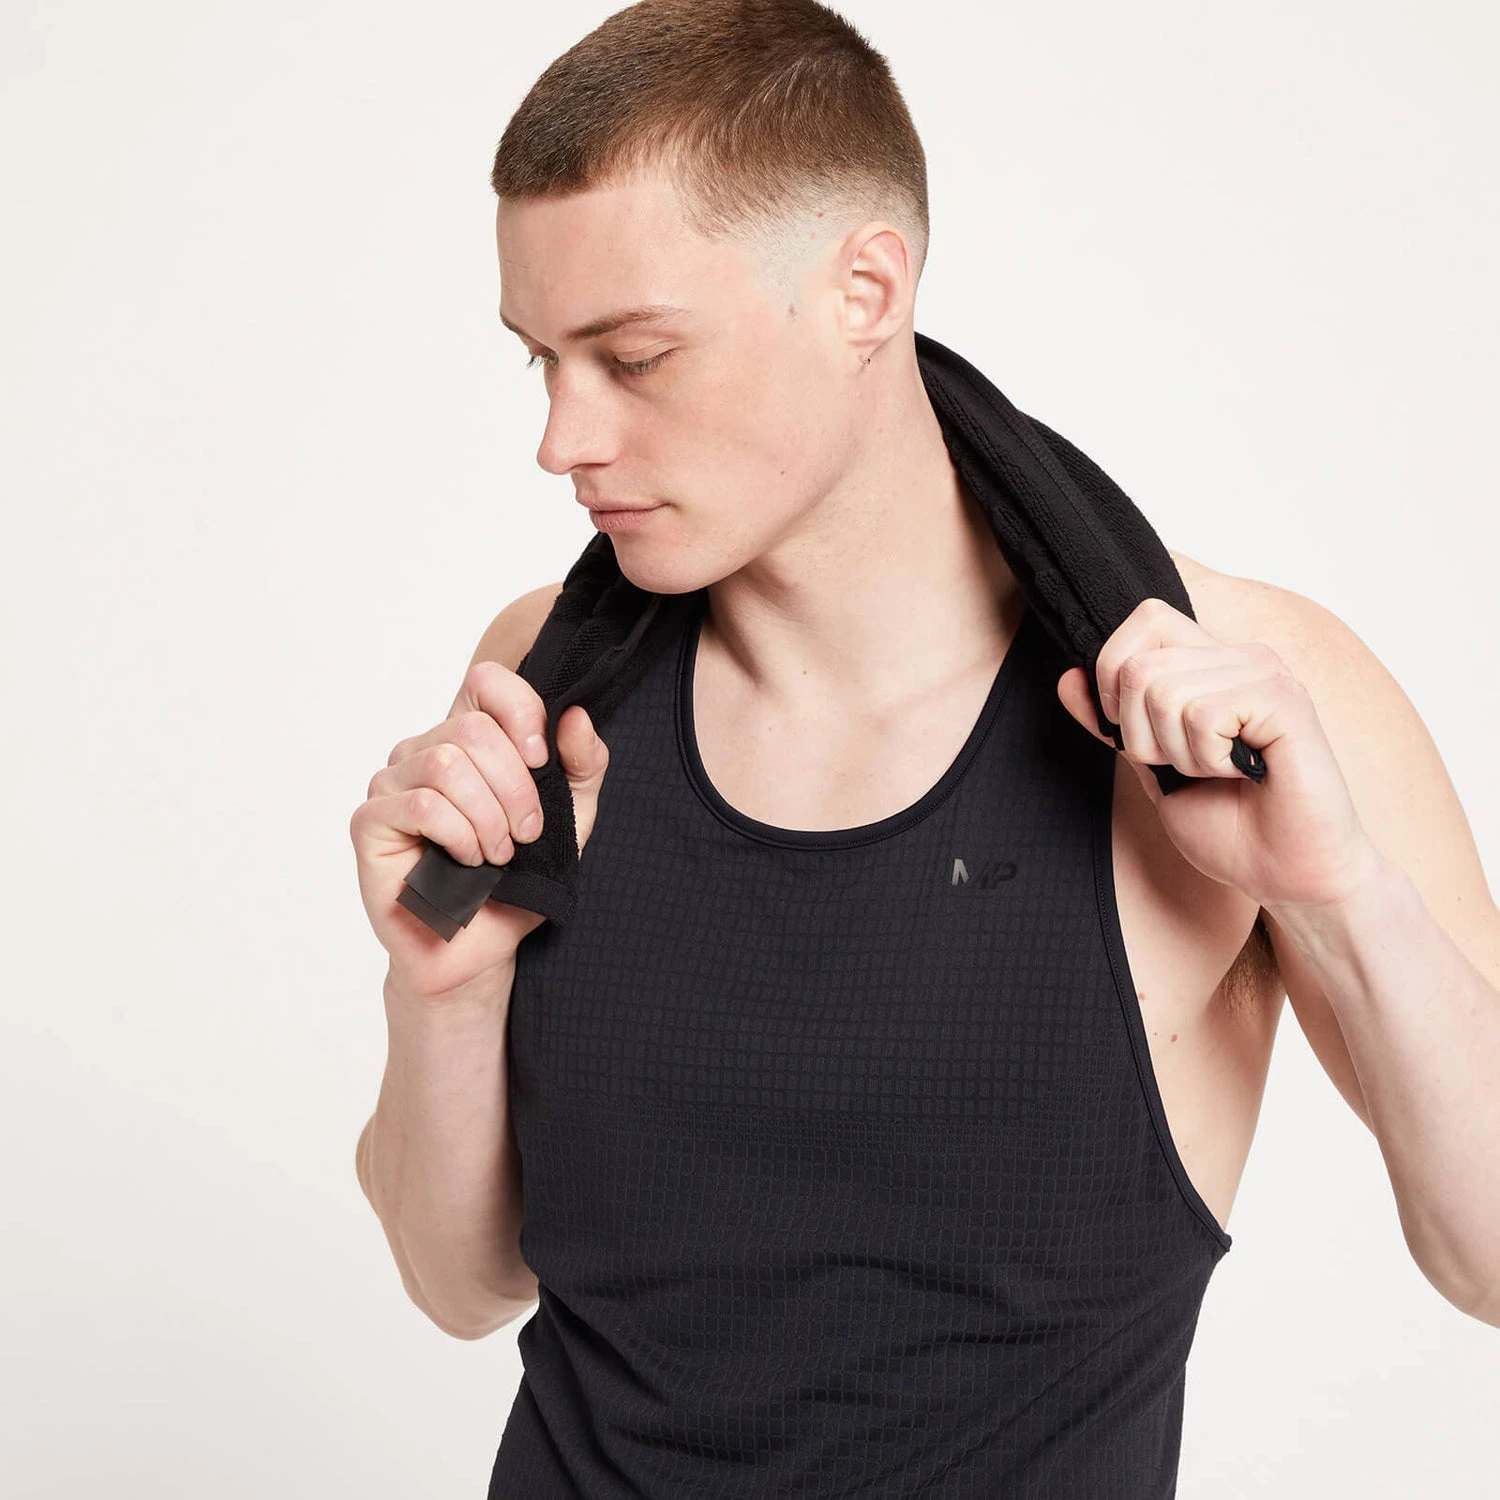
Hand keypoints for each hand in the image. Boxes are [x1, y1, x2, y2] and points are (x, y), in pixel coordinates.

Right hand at [350, 660, 608, 1002]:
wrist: (482, 949)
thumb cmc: (519, 880)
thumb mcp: (572, 819)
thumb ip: (582, 766)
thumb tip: (576, 717)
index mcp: (469, 738)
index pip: (486, 680)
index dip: (521, 711)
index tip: (541, 759)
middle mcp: (424, 750)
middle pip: (472, 729)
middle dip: (515, 787)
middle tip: (526, 834)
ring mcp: (391, 783)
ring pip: (445, 765)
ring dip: (488, 818)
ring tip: (498, 854)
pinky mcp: (370, 822)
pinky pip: (421, 805)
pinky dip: (459, 836)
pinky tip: (469, 863)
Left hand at [1054, 596, 1380, 909]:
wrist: (1287, 873)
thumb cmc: (1230, 824)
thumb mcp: (1151, 769)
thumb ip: (1113, 724)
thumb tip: (1069, 677)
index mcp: (1209, 664)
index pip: (1144, 619)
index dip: (1115, 676)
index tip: (1137, 734)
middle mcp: (1238, 657)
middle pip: (1137, 666)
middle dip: (1141, 735)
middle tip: (1188, 766)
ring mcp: (1265, 673)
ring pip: (1163, 691)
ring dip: (1178, 753)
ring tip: (1221, 771)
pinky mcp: (1286, 700)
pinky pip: (1203, 714)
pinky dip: (1208, 759)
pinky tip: (1243, 773)